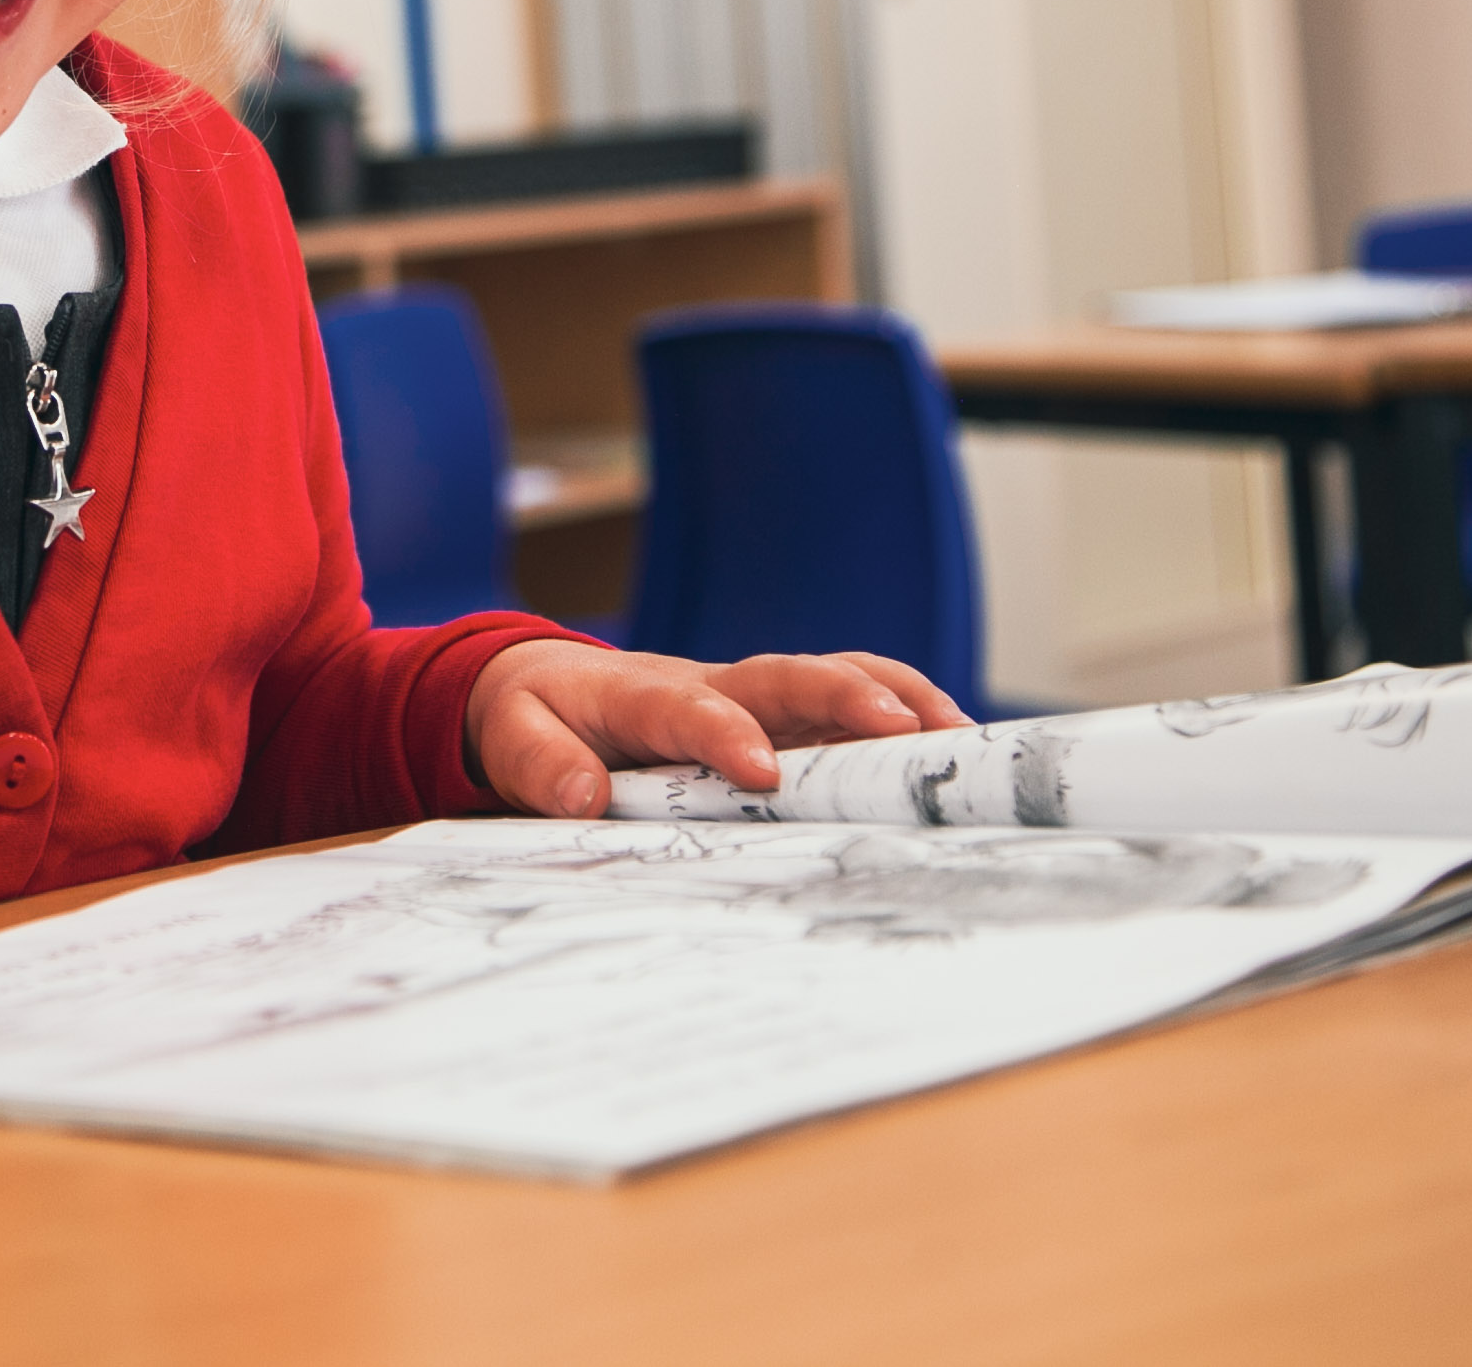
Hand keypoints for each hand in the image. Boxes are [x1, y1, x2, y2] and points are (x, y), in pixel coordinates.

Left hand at [464, 639, 968, 818]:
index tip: (760, 772)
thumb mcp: (512, 734)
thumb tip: (579, 797)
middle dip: (847, 697)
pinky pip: (841, 704)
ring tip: (959, 739)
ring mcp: (749, 696)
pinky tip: (949, 746)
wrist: (544, 682)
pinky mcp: (775, 712)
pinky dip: (896, 714)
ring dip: (894, 700)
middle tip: (907, 734)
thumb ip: (540, 765)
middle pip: (786, 675)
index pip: (692, 710)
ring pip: (830, 678)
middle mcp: (710, 684)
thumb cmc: (534, 713)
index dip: (726, 736)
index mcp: (642, 694)